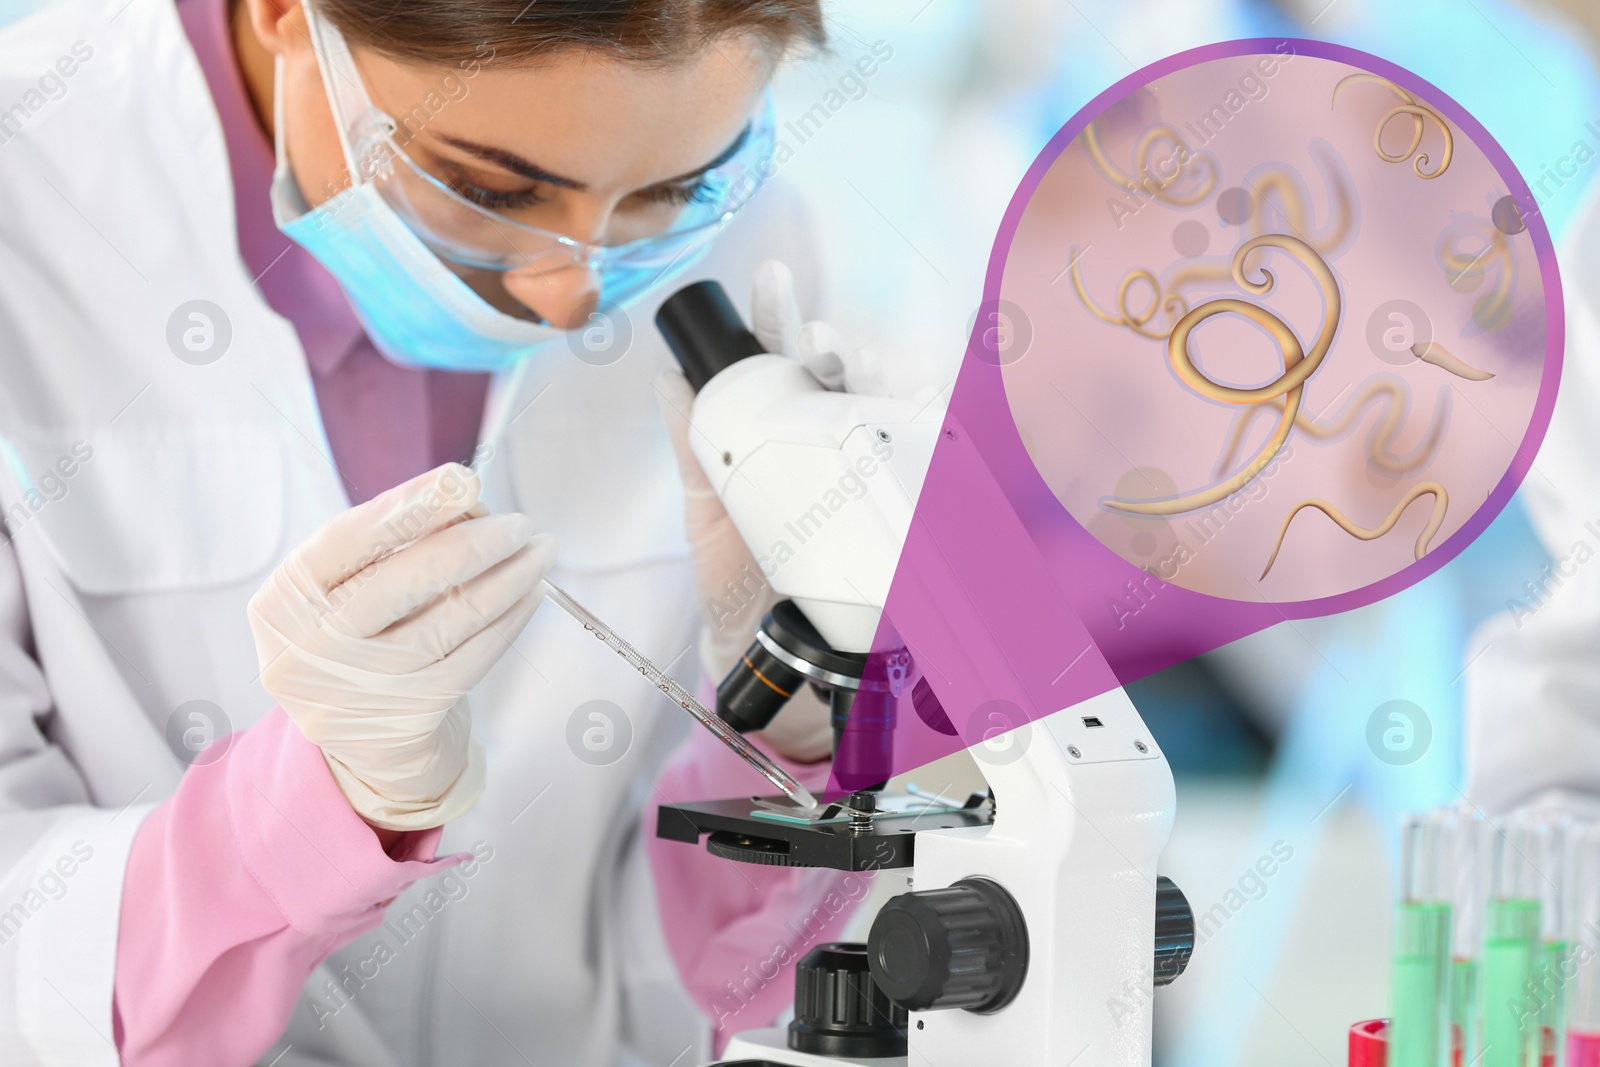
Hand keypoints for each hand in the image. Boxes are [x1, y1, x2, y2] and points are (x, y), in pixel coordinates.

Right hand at [247, 464, 556, 830]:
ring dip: (508, 578)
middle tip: (519, 523)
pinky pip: (474, 658)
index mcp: (282, 602)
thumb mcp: (340, 595)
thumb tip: (463, 500)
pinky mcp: (408, 718)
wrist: (362, 743)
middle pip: (404, 580)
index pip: (345, 540)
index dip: (408, 506)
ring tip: (540, 550)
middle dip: (474, 542)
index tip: (462, 478)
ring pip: (451, 619)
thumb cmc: (357, 643)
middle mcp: (310, 649)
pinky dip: (509, 620)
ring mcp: (360, 689)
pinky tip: (531, 594)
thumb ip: (384, 548)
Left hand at [655, 260, 888, 762]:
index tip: (769, 285)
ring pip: (876, 407)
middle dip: (826, 342)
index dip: (777, 318)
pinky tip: (917, 403)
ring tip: (848, 360)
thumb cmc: (738, 585)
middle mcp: (821, 450)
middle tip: (814, 331)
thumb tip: (665, 376)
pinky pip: (919, 462)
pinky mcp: (894, 516)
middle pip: (833, 375)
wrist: (771, 667)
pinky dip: (925, 426)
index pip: (779, 361)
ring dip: (868, 376)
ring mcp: (860, 480)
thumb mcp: (707, 514)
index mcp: (773, 439)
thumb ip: (692, 448)